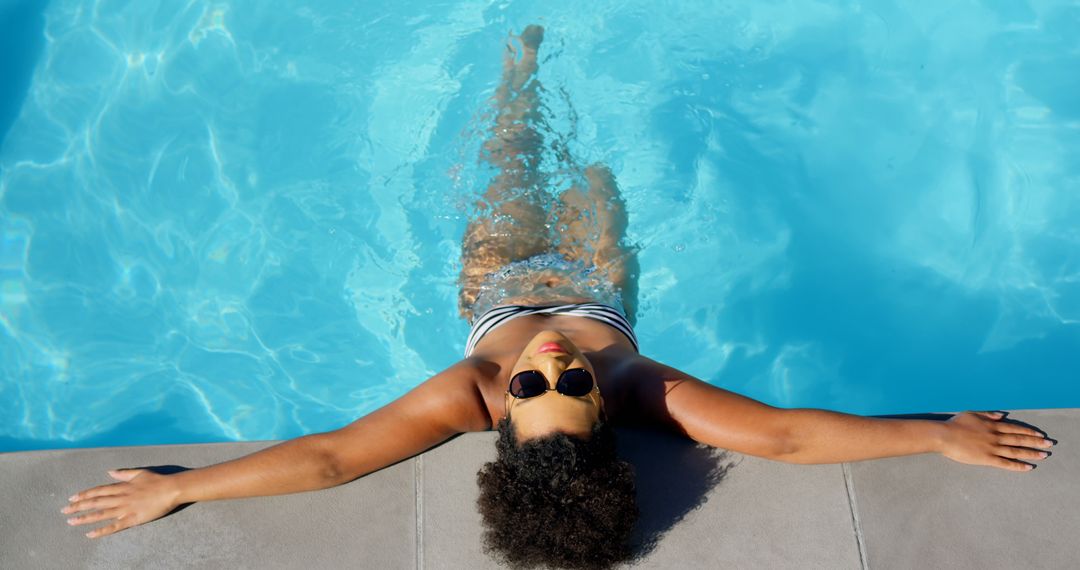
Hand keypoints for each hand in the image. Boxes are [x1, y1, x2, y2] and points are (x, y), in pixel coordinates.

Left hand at [61, 468, 182, 537]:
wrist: (171, 489)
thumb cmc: (157, 480)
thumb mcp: (140, 473)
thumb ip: (123, 474)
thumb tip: (110, 472)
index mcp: (122, 486)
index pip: (98, 491)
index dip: (84, 494)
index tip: (72, 498)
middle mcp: (120, 497)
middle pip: (96, 502)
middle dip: (79, 506)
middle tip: (64, 511)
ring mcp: (125, 509)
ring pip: (101, 514)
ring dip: (85, 518)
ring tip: (71, 522)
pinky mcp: (132, 519)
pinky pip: (114, 526)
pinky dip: (102, 530)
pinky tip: (90, 534)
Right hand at [940, 411, 1053, 471]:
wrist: (944, 436)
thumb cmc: (955, 424)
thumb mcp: (972, 414)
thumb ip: (988, 414)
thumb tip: (1002, 415)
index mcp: (992, 425)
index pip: (1015, 429)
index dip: (1029, 432)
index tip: (1040, 435)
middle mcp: (996, 436)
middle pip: (1020, 439)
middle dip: (1036, 442)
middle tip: (1049, 445)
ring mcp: (992, 448)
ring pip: (1016, 451)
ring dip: (1031, 453)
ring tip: (1043, 455)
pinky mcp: (987, 458)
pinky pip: (1006, 463)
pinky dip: (1018, 465)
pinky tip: (1028, 467)